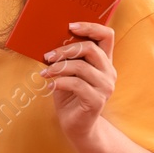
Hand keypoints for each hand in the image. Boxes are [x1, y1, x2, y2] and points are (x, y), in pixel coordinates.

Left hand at [41, 21, 115, 141]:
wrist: (76, 125)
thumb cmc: (70, 96)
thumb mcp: (68, 73)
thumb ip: (68, 58)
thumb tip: (52, 41)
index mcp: (104, 61)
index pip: (106, 36)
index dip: (90, 27)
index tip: (70, 26)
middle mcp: (109, 72)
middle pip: (91, 49)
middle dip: (65, 50)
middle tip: (48, 56)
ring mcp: (105, 87)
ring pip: (81, 67)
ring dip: (58, 67)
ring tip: (45, 73)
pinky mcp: (96, 100)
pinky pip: (76, 84)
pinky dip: (59, 82)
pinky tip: (50, 86)